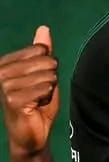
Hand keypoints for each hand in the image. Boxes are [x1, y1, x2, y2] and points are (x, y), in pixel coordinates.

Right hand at [0, 26, 59, 159]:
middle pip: (46, 61)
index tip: (37, 79)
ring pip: (48, 75)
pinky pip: (45, 89)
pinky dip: (46, 98)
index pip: (41, 50)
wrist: (32, 133)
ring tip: (36, 100)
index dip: (48, 65)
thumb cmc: (37, 102)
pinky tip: (35, 106)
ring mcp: (5, 86)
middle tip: (38, 92)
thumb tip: (44, 28)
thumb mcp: (43, 73)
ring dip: (48, 89)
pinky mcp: (12, 99)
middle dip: (50, 77)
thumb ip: (43, 52)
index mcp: (5, 63)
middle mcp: (1, 72)